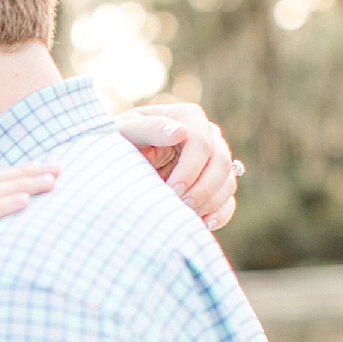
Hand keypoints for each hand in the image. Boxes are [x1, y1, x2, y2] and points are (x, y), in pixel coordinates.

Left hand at [116, 103, 240, 230]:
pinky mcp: (213, 183)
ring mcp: (214, 159)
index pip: (202, 144)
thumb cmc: (118, 141)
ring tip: (184, 215)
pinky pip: (227, 201)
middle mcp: (207, 135)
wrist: (114, 162)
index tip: (171, 190)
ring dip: (209, 203)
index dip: (190, 170)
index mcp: (189, 118)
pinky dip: (218, 215)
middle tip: (179, 207)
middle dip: (202, 189)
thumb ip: (149, 128)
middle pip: (221, 163)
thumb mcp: (126, 131)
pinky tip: (201, 224)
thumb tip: (180, 132)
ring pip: (228, 182)